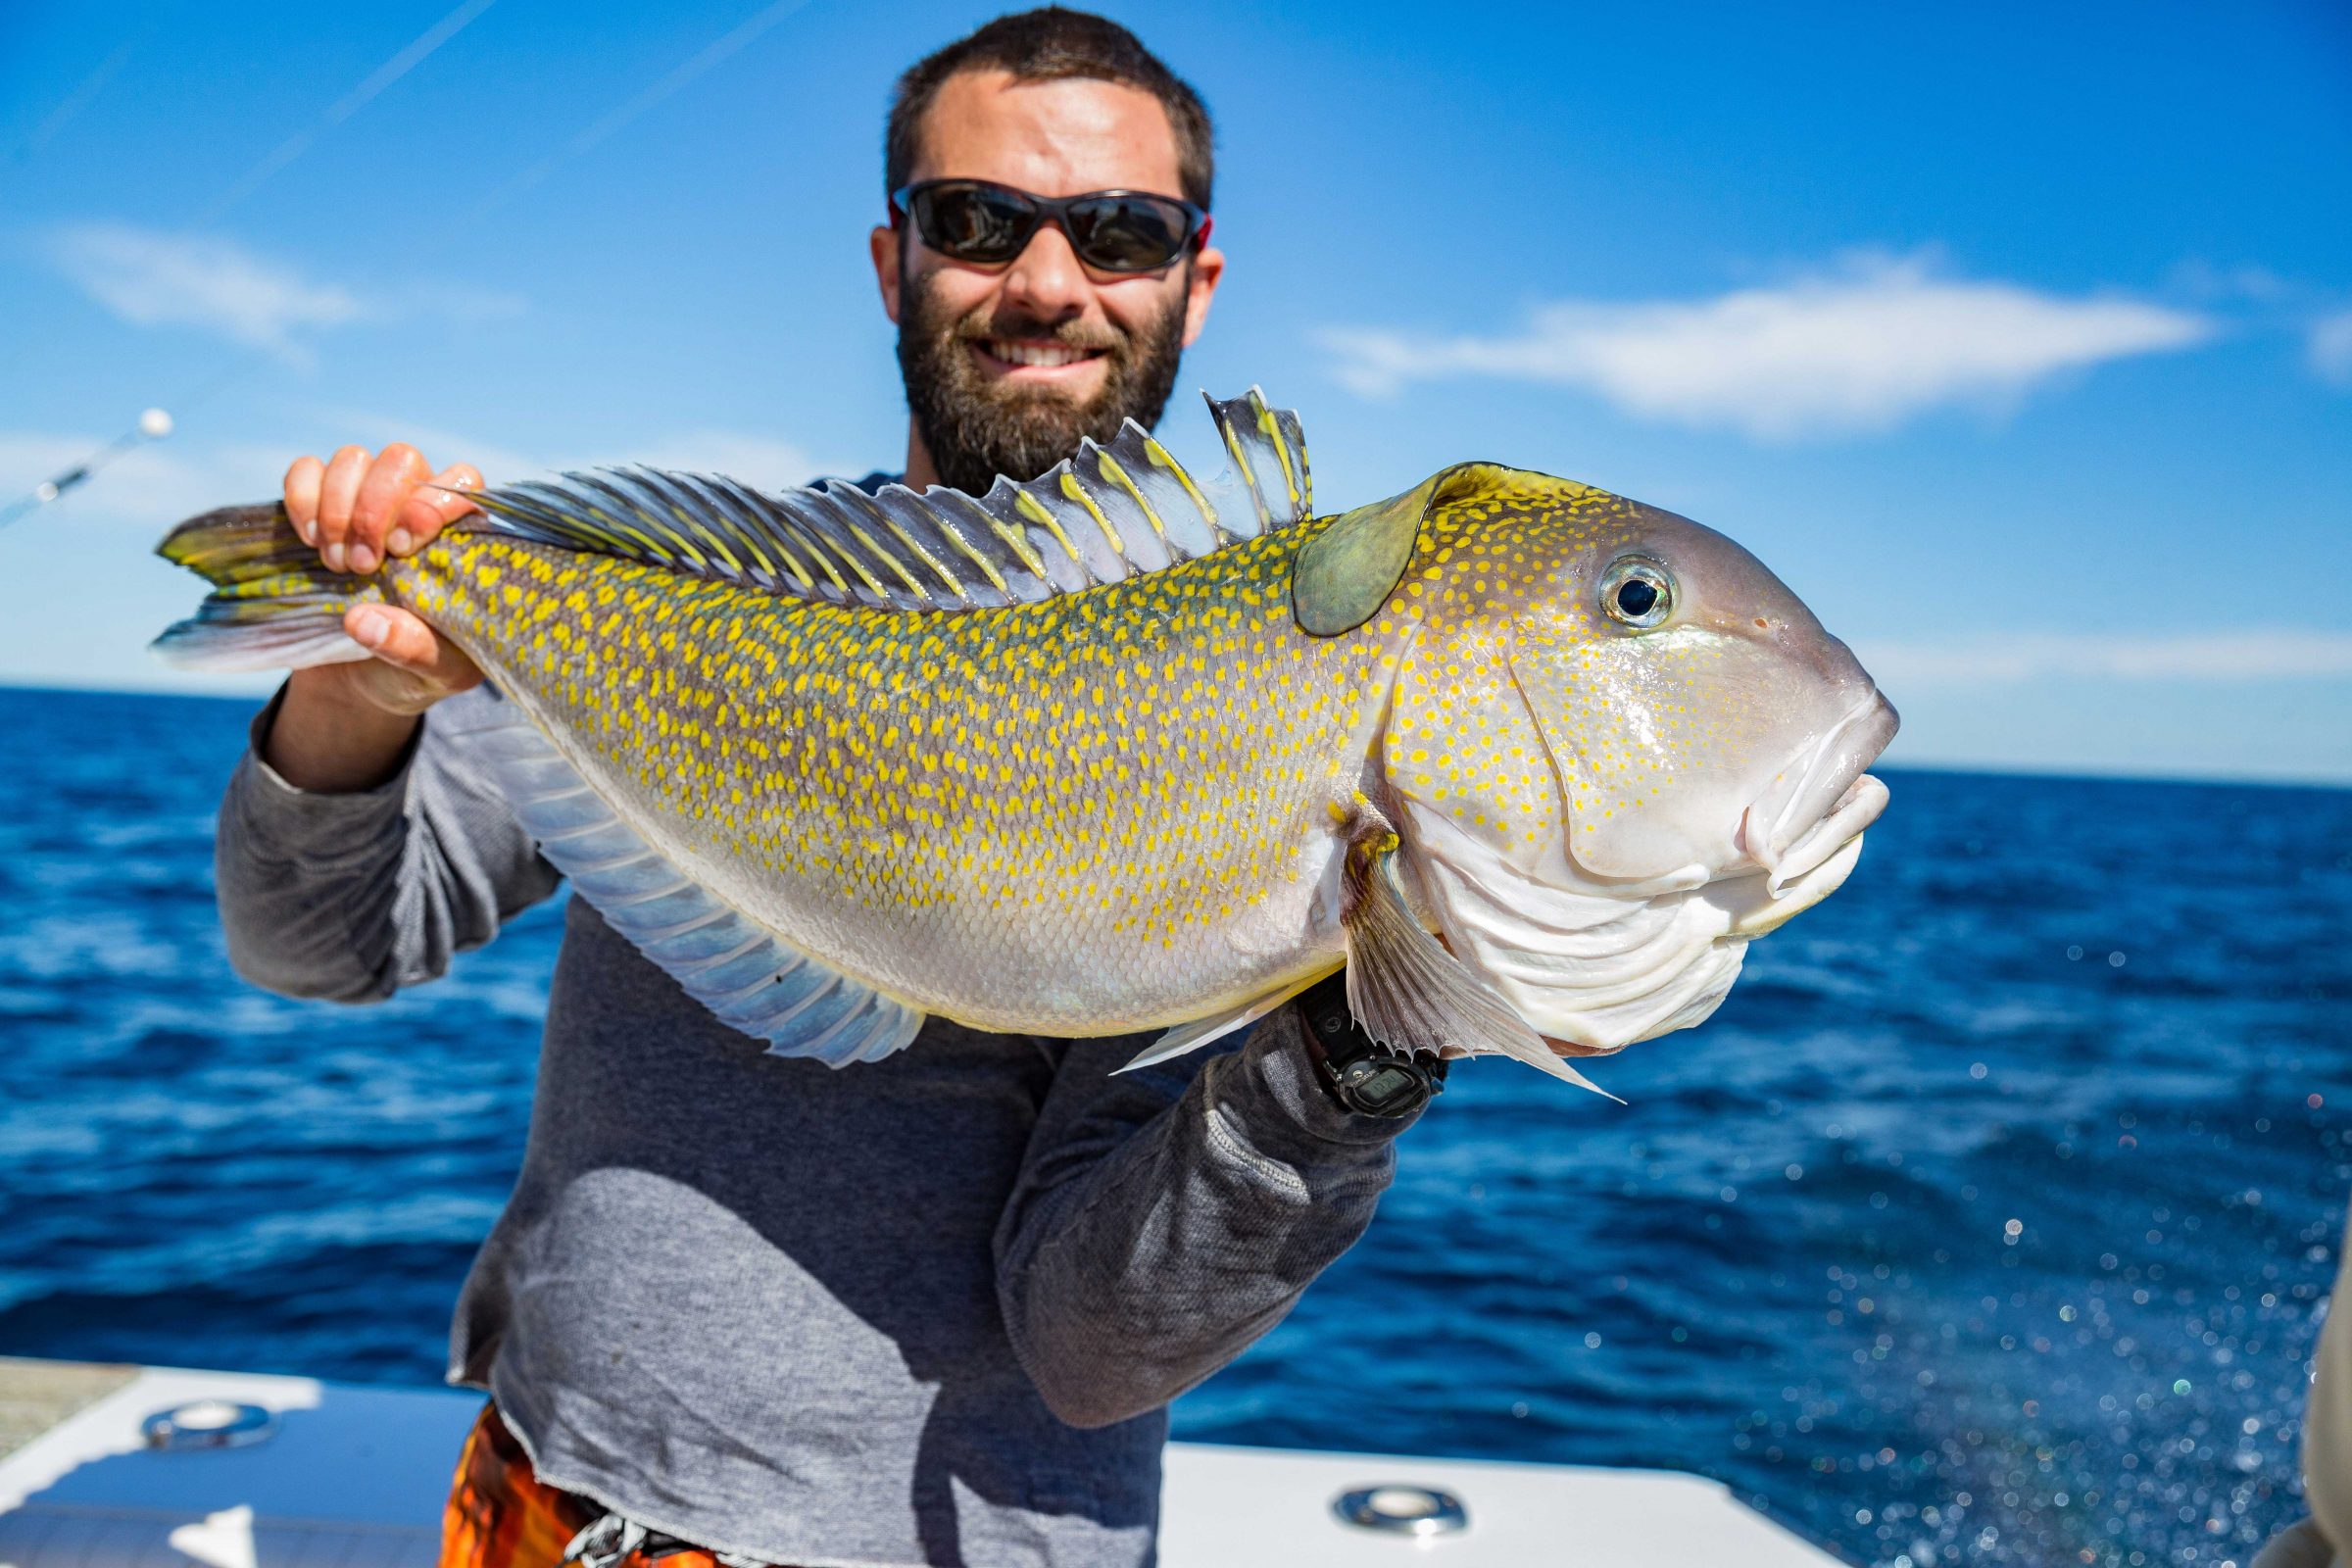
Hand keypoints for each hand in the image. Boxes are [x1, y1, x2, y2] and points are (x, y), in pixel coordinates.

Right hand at [282, 443, 486, 717]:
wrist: (363, 678)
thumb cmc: (417, 665)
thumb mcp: (433, 671)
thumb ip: (413, 647)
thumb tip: (365, 621)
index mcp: (462, 533)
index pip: (461, 481)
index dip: (430, 503)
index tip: (402, 548)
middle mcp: (418, 502)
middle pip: (402, 459)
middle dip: (375, 508)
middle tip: (364, 566)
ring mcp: (367, 498)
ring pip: (354, 458)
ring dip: (337, 509)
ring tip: (338, 566)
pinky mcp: (320, 503)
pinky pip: (307, 469)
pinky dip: (302, 499)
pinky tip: (308, 542)